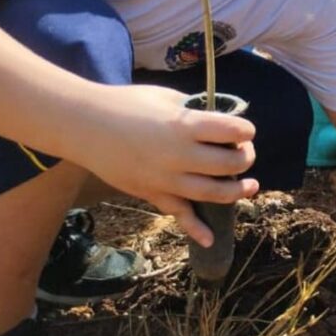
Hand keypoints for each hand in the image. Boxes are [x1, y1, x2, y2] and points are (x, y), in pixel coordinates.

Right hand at [80, 84, 257, 247]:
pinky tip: (210, 238)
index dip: (245, 131)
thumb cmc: (126, 104)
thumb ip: (193, 112)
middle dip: (245, 159)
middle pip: (229, 164)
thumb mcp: (165, 98)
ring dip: (237, 191)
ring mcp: (166, 179)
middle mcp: (180, 155)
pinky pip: (178, 213)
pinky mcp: (152, 193)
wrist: (85, 126)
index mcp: (185, 125)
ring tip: (250, 187)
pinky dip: (196, 229)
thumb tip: (217, 123)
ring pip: (213, 193)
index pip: (232, 132)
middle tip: (245, 154)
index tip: (246, 131)